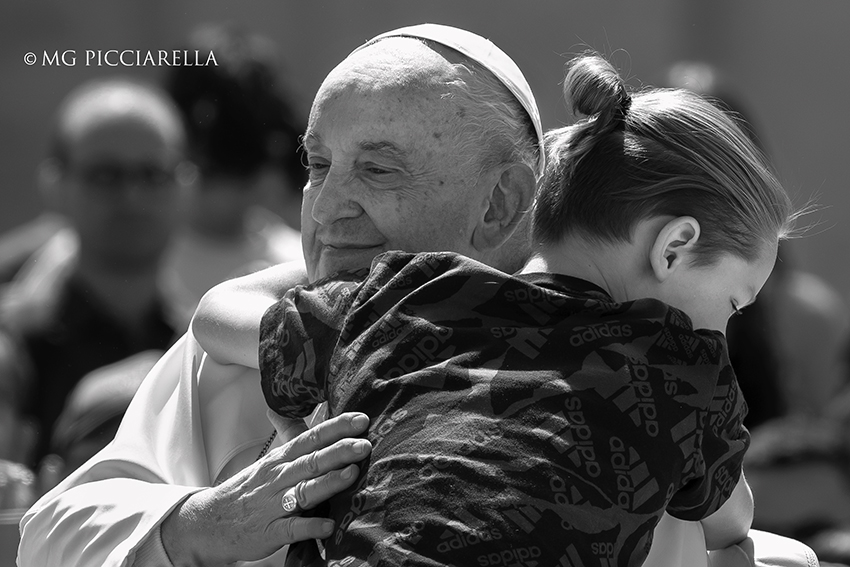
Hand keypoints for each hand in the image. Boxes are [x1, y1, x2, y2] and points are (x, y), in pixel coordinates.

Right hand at [161, 412, 370, 565]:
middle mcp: (279, 478)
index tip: (361, 420)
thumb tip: (289, 406)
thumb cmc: (248, 489)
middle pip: (311, 461)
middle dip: (338, 452)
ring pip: (304, 491)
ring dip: (328, 483)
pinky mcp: (270, 532)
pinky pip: (292, 529)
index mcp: (282, 459)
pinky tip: (329, 526)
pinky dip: (310, 526)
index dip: (336, 428)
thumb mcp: (269, 458)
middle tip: (364, 444)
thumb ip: (289, 434)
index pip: (311, 438)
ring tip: (352, 475)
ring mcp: (274, 505)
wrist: (210, 522)